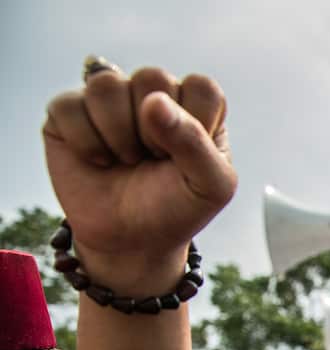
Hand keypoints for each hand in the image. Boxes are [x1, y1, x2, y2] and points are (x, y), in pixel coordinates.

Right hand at [43, 65, 236, 293]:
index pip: (200, 88)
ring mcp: (110, 100)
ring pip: (106, 86)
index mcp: (196, 106)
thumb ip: (196, 142)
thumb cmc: (177, 209)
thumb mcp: (210, 187)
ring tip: (127, 160)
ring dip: (118, 135)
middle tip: (154, 160)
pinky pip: (68, 105)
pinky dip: (85, 142)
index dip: (194, 127)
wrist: (133, 241)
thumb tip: (154, 101)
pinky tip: (99, 161)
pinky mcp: (69, 112)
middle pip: (151, 77)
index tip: (187, 160)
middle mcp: (153, 94)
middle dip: (154, 132)